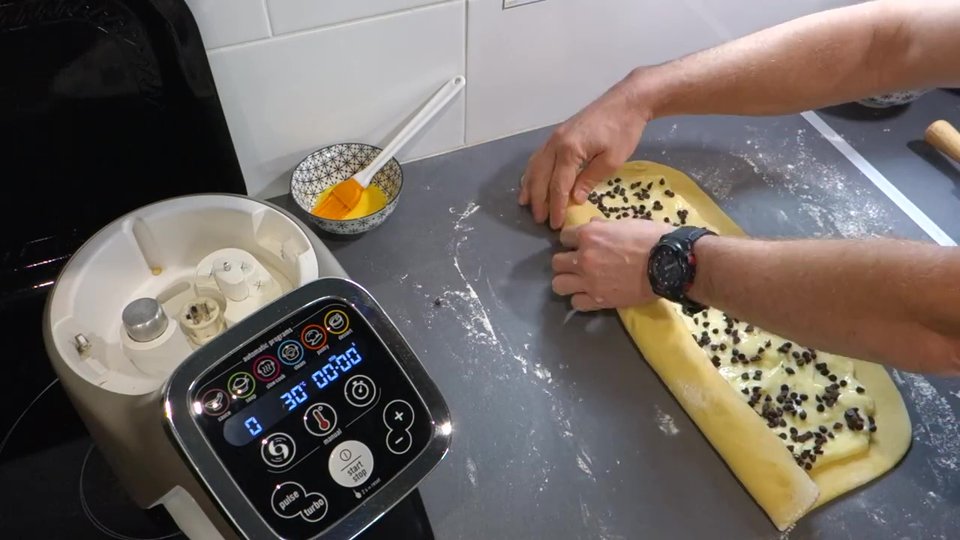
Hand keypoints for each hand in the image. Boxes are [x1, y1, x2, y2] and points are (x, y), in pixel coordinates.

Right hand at [519, 71, 650, 229]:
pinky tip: (531, 180)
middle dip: (539, 200)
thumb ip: (590, 179)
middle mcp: (556, 143)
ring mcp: (554, 137)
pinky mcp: (558, 134)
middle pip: (541, 177)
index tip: (556, 224)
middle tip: (539, 220)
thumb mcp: (612, 160)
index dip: (556, 206)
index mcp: (569, 150)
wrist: (627, 100)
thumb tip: (575, 199)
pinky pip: (539, 156)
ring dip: (530, 185)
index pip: (558, 185)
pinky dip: (533, 170)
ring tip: (526, 203)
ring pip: (535, 165)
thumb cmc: (624, 130)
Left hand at [552, 218, 674, 310]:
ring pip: (558, 284)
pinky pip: (576, 303)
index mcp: (589, 235)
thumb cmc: (651, 238)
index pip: (563, 237)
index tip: (580, 244)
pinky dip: (581, 300)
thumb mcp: (625, 223)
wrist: (669, 263)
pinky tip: (590, 295)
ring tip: (579, 281)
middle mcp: (583, 258)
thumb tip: (592, 226)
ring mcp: (589, 281)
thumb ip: (603, 227)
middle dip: (566, 262)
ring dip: (567, 282)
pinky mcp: (598, 300)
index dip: (572, 241)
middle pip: (556, 262)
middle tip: (578, 264)